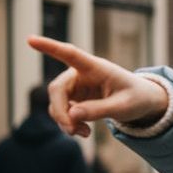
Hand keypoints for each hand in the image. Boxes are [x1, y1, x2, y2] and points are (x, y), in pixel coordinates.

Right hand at [28, 36, 167, 137]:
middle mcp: (81, 74)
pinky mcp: (75, 99)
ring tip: (83, 133)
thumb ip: (100, 110)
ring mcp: (76, 86)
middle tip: (71, 130)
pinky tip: (84, 131)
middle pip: (57, 89)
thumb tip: (72, 115)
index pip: (70, 54)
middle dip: (60, 111)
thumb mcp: (124, 106)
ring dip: (65, 121)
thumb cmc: (136, 98)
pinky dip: (69, 124)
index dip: (50, 47)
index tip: (30, 39)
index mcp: (96, 67)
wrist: (141, 102)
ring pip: (56, 103)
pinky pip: (63, 112)